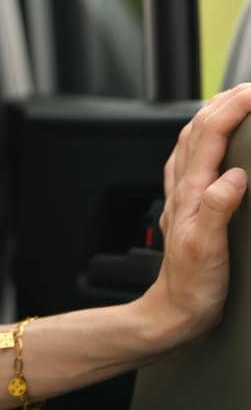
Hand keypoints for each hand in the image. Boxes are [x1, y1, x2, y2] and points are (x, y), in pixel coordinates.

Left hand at [137, 83, 250, 348]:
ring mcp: (182, 192)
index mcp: (191, 191)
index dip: (232, 109)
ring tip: (234, 98)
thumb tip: (235, 175)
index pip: (211, 135)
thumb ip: (218, 208)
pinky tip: (212, 138)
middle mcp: (183, 186)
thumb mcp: (208, 249)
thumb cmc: (192, 285)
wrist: (174, 310)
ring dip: (213, 112)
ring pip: (193, 138)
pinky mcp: (187, 203)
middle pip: (199, 128)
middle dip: (225, 100)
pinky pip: (192, 157)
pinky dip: (205, 136)